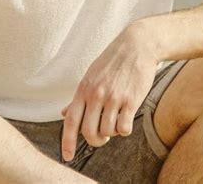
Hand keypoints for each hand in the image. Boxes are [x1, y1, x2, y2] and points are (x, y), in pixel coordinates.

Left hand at [60, 23, 156, 161]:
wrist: (137, 45)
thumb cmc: (113, 60)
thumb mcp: (91, 75)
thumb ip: (79, 97)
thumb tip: (64, 113)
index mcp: (84, 88)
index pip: (71, 121)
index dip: (67, 142)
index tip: (67, 157)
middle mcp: (97, 94)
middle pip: (89, 131)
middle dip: (95, 140)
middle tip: (102, 136)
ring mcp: (114, 97)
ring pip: (108, 131)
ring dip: (112, 132)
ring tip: (117, 120)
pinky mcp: (131, 99)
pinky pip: (124, 128)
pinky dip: (124, 129)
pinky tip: (126, 118)